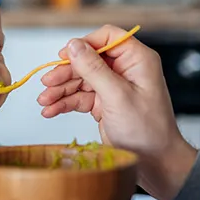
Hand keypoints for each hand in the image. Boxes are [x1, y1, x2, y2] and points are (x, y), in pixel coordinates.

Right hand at [38, 25, 196, 199]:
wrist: (155, 163)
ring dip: (60, 89)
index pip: (107, 37)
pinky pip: (79, 97)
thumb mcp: (117, 96)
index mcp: (137, 60)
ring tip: (44, 102)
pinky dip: (64, 103)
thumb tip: (73, 45)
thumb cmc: (147, 130)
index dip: (84, 44)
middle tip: (47, 83)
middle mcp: (125, 70)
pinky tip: (51, 110)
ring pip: (80, 79)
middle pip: (87, 60)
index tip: (65, 56)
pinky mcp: (104, 103)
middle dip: (65, 72)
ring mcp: (113, 87)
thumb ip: (94, 69)